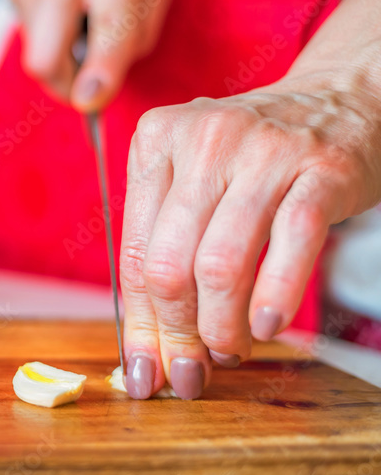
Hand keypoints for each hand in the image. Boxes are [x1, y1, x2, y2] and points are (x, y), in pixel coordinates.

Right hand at [5, 0, 167, 110]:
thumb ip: (141, 27)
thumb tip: (109, 82)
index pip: (106, 42)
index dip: (97, 85)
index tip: (91, 103)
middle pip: (44, 62)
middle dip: (62, 86)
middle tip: (81, 82)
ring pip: (34, 52)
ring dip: (56, 55)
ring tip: (76, 25)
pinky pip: (29, 31)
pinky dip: (46, 32)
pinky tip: (60, 4)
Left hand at [119, 80, 380, 398]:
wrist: (337, 102)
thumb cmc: (252, 159)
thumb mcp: (192, 180)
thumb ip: (166, 246)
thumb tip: (149, 345)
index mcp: (154, 140)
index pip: (136, 252)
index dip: (139, 323)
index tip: (145, 372)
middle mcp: (201, 139)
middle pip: (171, 263)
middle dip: (178, 333)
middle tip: (194, 368)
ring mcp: (260, 151)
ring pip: (222, 262)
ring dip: (223, 325)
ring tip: (230, 347)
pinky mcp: (319, 168)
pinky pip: (289, 244)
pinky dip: (274, 296)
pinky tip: (267, 325)